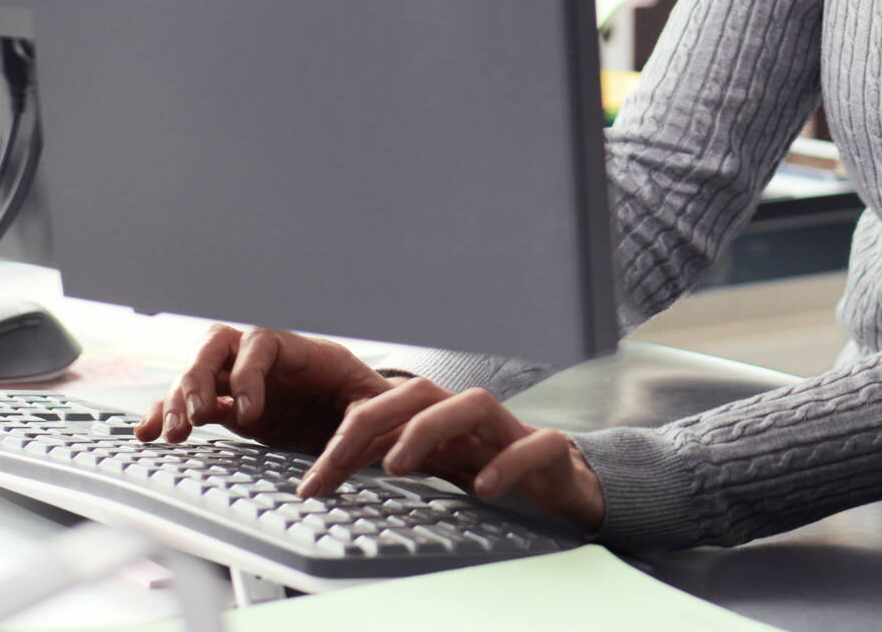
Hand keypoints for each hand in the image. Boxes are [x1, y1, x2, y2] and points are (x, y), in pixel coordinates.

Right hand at [134, 324, 390, 454]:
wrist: (361, 411)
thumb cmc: (368, 400)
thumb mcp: (372, 405)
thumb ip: (360, 421)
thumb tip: (345, 451)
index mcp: (298, 350)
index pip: (261, 342)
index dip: (248, 374)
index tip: (249, 414)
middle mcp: (263, 359)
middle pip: (216, 345)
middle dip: (199, 378)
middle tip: (197, 418)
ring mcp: (240, 380)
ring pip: (195, 374)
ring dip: (176, 400)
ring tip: (175, 435)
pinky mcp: (228, 408)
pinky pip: (188, 404)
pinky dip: (163, 414)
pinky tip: (146, 434)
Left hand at [297, 379, 604, 532]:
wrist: (569, 485)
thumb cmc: (499, 471)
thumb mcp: (440, 468)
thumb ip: (399, 459)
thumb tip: (332, 474)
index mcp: (442, 422)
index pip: (389, 411)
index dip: (345, 440)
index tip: (312, 483)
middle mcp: (472, 420)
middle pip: (422, 393)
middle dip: (373, 420)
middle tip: (335, 463)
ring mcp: (512, 432)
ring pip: (474, 404)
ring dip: (431, 428)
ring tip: (398, 464)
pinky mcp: (551, 453)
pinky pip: (533, 446)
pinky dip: (508, 463)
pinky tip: (484, 489)